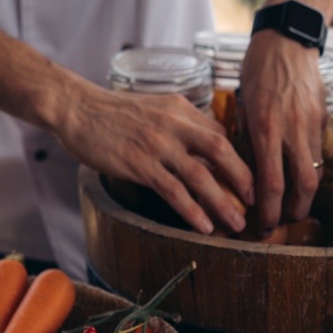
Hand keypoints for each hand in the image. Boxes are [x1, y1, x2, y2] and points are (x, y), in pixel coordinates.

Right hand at [56, 88, 254, 234]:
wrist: (78, 109)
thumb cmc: (113, 111)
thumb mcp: (155, 107)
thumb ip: (179, 123)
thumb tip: (205, 144)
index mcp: (180, 108)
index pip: (220, 132)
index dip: (238, 157)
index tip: (247, 178)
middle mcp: (173, 124)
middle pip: (220, 150)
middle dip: (242, 177)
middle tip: (254, 200)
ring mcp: (156, 145)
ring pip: (200, 176)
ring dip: (222, 202)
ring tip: (235, 222)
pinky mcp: (139, 164)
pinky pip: (173, 191)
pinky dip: (192, 210)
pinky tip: (203, 225)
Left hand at [238, 30, 327, 233]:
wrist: (286, 39)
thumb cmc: (257, 68)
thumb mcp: (243, 103)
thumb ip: (248, 136)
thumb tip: (247, 168)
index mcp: (265, 129)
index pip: (271, 184)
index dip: (268, 212)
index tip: (261, 226)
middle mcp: (291, 130)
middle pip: (304, 186)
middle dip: (295, 211)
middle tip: (283, 222)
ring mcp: (310, 124)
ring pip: (315, 170)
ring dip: (305, 194)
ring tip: (292, 204)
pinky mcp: (322, 117)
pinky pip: (317, 150)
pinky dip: (308, 166)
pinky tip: (298, 172)